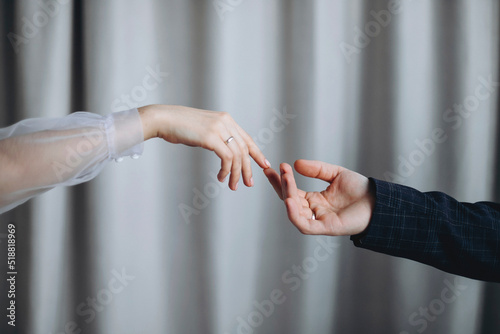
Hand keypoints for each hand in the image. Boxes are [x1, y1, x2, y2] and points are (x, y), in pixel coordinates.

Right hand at [139, 104, 269, 189]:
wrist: (164, 119)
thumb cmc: (179, 126)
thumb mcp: (203, 129)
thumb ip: (216, 136)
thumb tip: (224, 152)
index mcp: (226, 119)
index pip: (246, 139)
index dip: (256, 153)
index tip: (264, 165)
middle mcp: (225, 122)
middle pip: (244, 149)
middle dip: (247, 169)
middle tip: (249, 183)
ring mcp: (219, 128)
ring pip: (237, 156)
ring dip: (236, 173)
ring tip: (232, 185)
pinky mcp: (211, 137)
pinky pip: (227, 158)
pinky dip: (226, 170)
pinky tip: (220, 177)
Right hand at [264, 159, 374, 235]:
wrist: (379, 201)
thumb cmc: (361, 190)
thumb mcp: (336, 174)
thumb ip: (317, 169)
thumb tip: (296, 163)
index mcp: (315, 199)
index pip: (292, 190)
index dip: (281, 180)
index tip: (271, 168)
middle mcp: (314, 211)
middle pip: (290, 199)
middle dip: (281, 185)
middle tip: (275, 170)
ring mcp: (319, 220)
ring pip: (295, 211)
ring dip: (287, 195)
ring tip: (284, 179)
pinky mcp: (326, 228)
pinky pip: (305, 225)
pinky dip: (294, 215)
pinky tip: (289, 200)